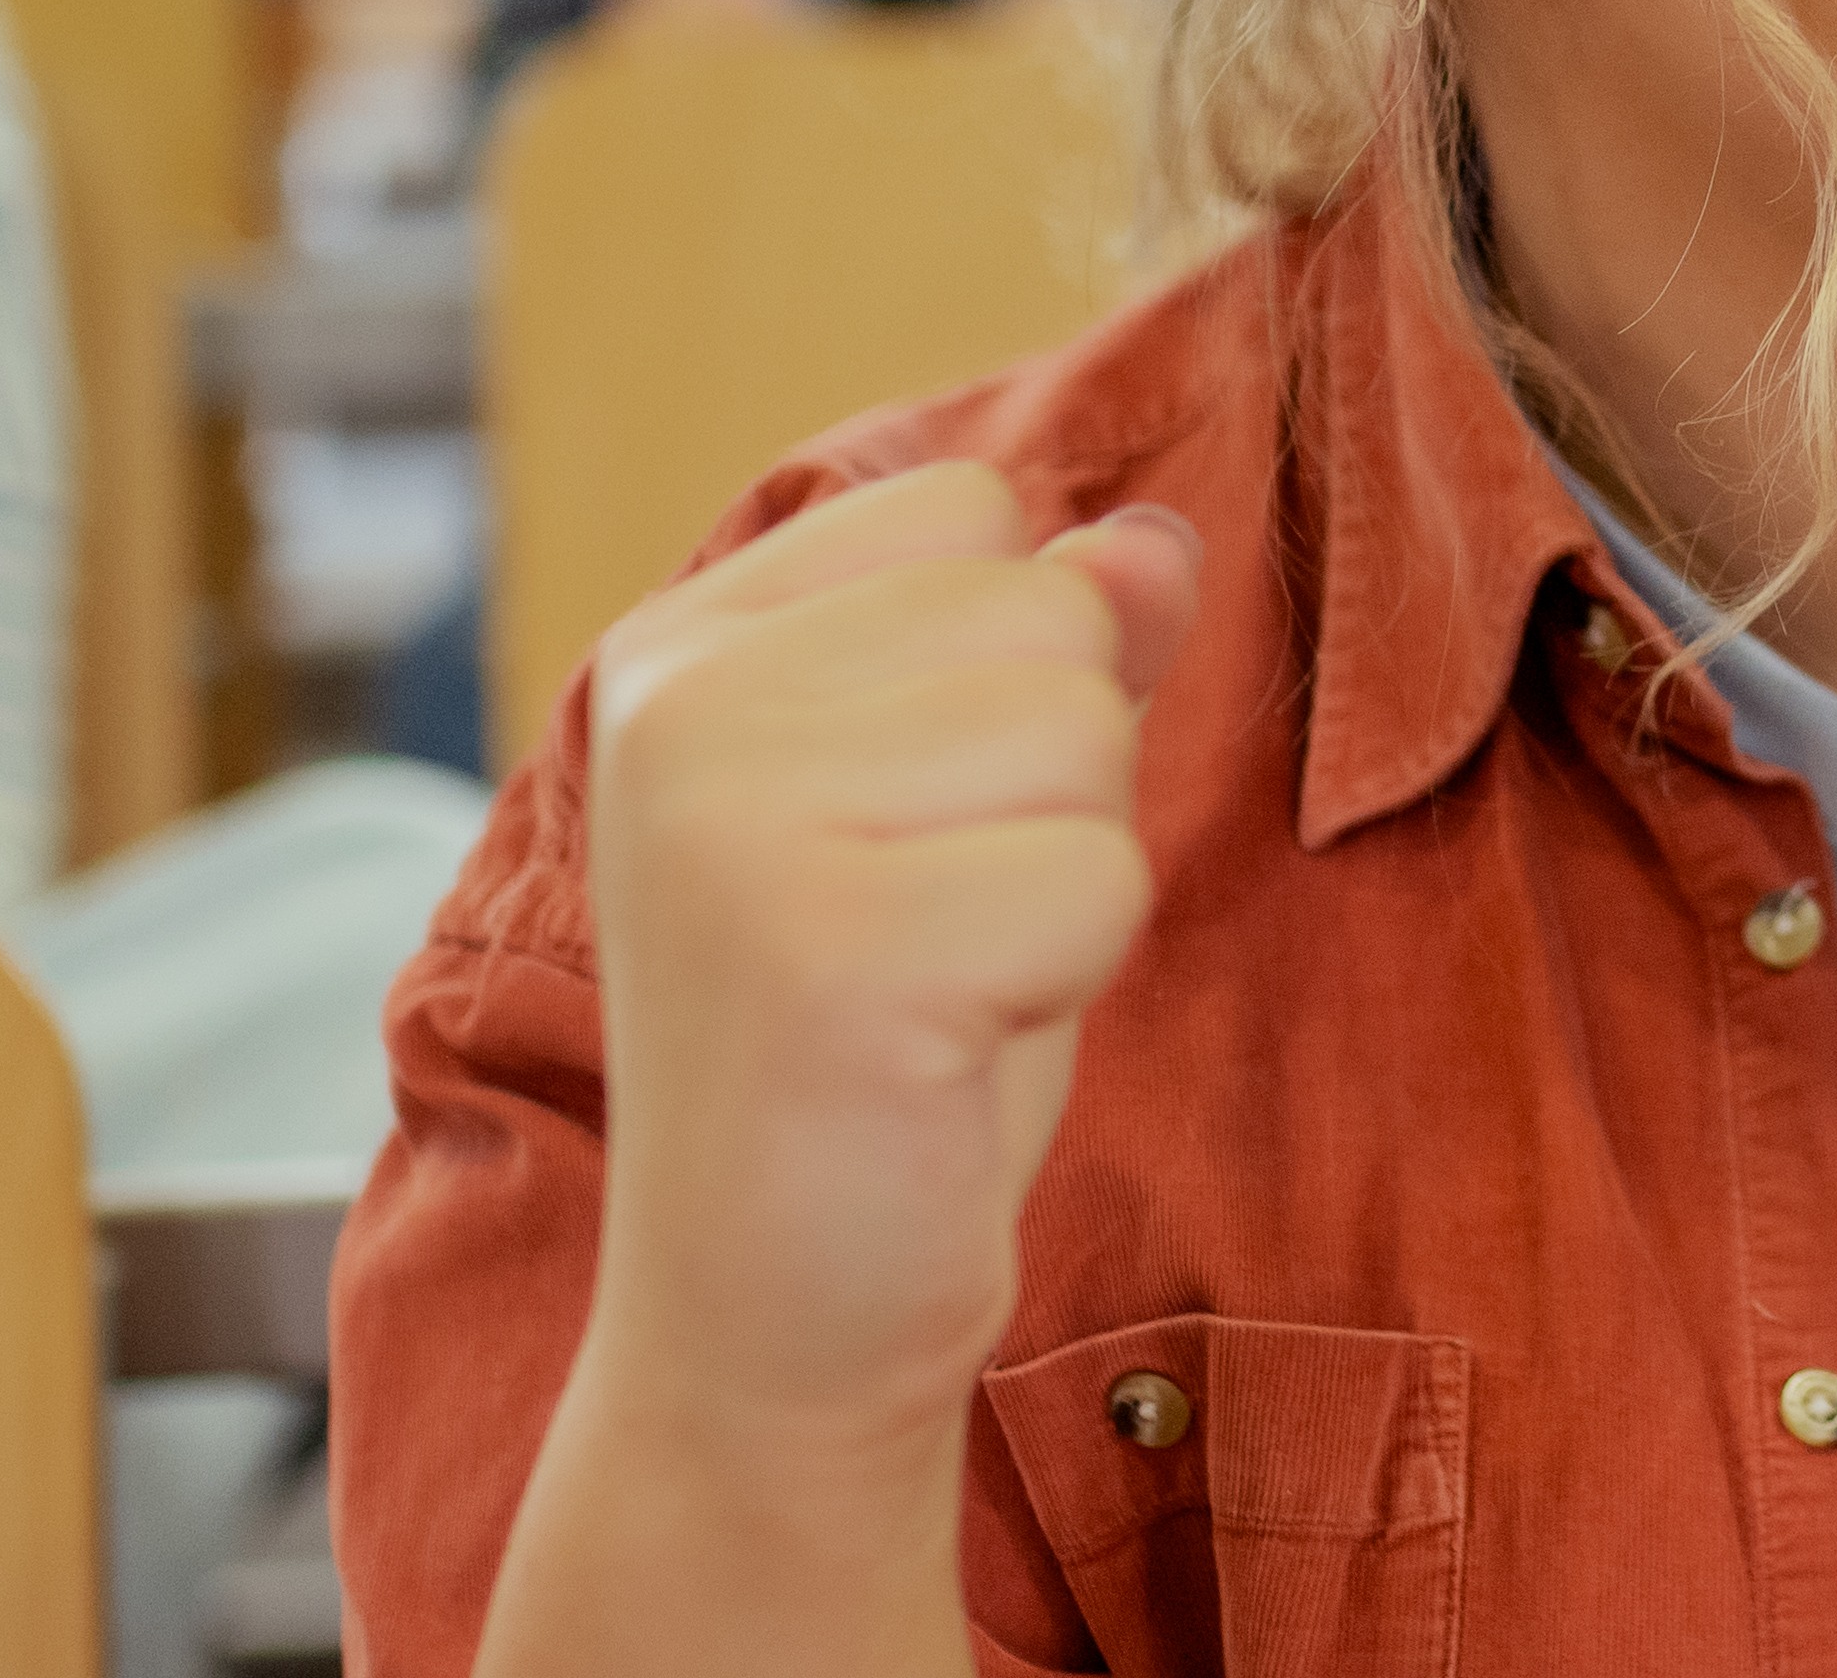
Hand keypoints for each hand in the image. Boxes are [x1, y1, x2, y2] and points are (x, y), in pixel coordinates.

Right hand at [524, 460, 1204, 1621]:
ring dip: (1064, 885)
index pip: (968, 510)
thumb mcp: (965, 815)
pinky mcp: (822, 942)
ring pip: (1088, 737)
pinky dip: (1068, 982)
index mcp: (681, 648)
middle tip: (931, 942)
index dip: (1007, 676)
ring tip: (937, 993)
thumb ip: (1045, 655)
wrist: (773, 1326)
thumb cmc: (884, 1062)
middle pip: (1049, 617)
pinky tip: (944, 1056)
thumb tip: (1159, 538)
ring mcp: (730, 816)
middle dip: (1051, 790)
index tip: (901, 837)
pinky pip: (1102, 877)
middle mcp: (677, 705)